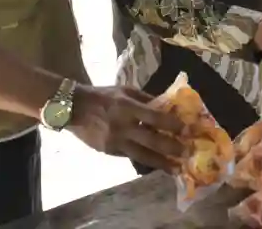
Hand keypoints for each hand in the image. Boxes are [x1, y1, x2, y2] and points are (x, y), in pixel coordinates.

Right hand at [68, 84, 185, 171]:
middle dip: (172, 148)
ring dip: (162, 163)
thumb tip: (167, 106)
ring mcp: (116, 142)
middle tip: (188, 153)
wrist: (73, 108)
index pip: (156, 118)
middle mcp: (123, 127)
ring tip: (177, 169)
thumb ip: (146, 99)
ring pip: (143, 156)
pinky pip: (131, 157)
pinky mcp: (110, 152)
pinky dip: (145, 161)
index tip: (188, 130)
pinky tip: (157, 165)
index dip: (173, 125)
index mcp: (128, 107)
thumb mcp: (126, 91)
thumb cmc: (103, 96)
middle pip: (152, 141)